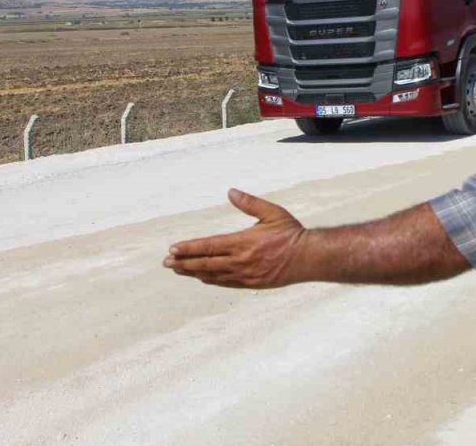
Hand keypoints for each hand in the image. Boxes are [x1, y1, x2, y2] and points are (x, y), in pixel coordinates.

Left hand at [163, 188, 305, 288]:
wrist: (308, 258)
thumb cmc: (291, 233)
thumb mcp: (272, 213)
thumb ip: (249, 203)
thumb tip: (231, 192)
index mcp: (243, 242)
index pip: (209, 246)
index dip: (189, 248)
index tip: (173, 249)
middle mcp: (240, 261)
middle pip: (205, 263)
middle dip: (183, 262)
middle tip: (166, 262)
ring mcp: (245, 274)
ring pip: (212, 275)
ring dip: (193, 272)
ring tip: (178, 270)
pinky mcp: (251, 283)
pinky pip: (225, 282)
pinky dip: (210, 279)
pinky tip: (202, 277)